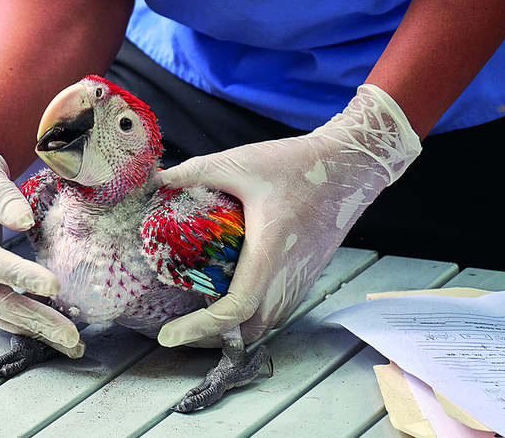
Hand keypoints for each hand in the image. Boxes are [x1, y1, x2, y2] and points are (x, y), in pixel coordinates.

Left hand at [156, 85, 421, 346]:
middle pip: (249, 331)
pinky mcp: (305, 276)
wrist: (349, 167)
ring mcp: (300, 280)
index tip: (167, 335)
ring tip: (196, 321)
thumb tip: (156, 179)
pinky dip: (250, 320)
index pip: (235, 308)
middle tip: (176, 331)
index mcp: (269, 251)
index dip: (199, 328)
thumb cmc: (297, 164)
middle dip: (209, 339)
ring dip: (232, 333)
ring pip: (265, 326)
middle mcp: (287, 275)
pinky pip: (276, 313)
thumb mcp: (239, 163)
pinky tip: (227, 302)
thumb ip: (195, 171)